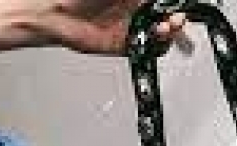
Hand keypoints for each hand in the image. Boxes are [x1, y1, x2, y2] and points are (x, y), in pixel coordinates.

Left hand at [34, 1, 186, 54]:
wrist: (56, 13)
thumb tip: (155, 0)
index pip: (163, 1)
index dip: (175, 4)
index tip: (181, 6)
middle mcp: (135, 7)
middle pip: (167, 14)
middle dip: (178, 17)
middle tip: (178, 17)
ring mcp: (130, 26)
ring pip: (161, 32)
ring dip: (171, 30)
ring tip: (169, 26)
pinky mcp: (122, 45)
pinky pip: (146, 49)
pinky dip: (158, 46)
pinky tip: (160, 38)